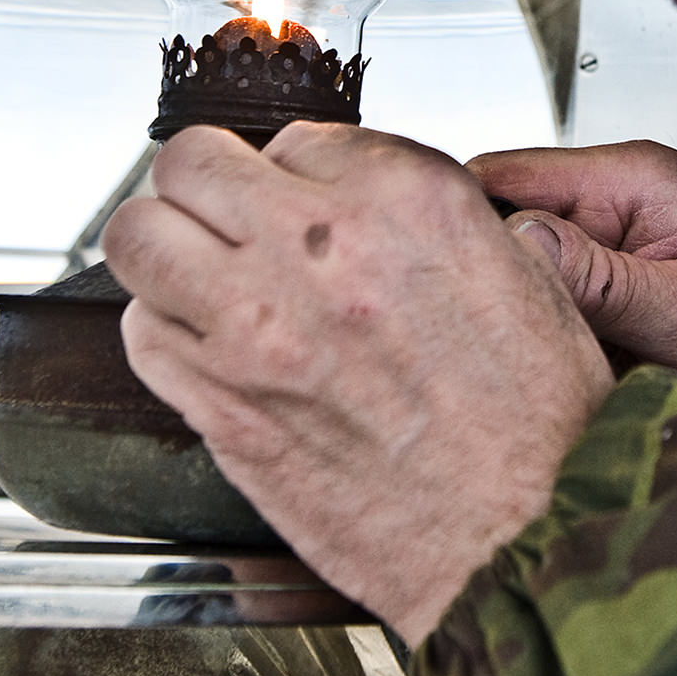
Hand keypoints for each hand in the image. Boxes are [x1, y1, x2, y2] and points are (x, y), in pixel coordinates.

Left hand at [103, 122, 613, 643]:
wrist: (519, 539)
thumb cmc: (538, 427)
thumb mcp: (528, 274)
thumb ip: (442, 220)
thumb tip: (390, 206)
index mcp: (405, 200)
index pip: (296, 136)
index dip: (297, 171)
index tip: (307, 202)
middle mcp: (319, 248)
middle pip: (191, 162)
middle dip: (205, 184)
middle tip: (227, 212)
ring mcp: (256, 326)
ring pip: (139, 236)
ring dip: (165, 248)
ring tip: (197, 269)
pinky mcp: (220, 405)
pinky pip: (141, 334)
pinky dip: (162, 330)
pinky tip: (203, 343)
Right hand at [466, 141, 676, 437]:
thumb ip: (608, 282)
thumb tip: (520, 241)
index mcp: (632, 182)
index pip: (505, 175)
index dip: (457, 222)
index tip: (429, 278)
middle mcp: (605, 211)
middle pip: (494, 227)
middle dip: (471, 281)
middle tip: (458, 340)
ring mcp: (597, 261)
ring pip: (507, 280)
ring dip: (499, 323)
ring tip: (489, 369)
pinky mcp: (596, 307)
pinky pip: (535, 320)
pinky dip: (524, 351)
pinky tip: (519, 382)